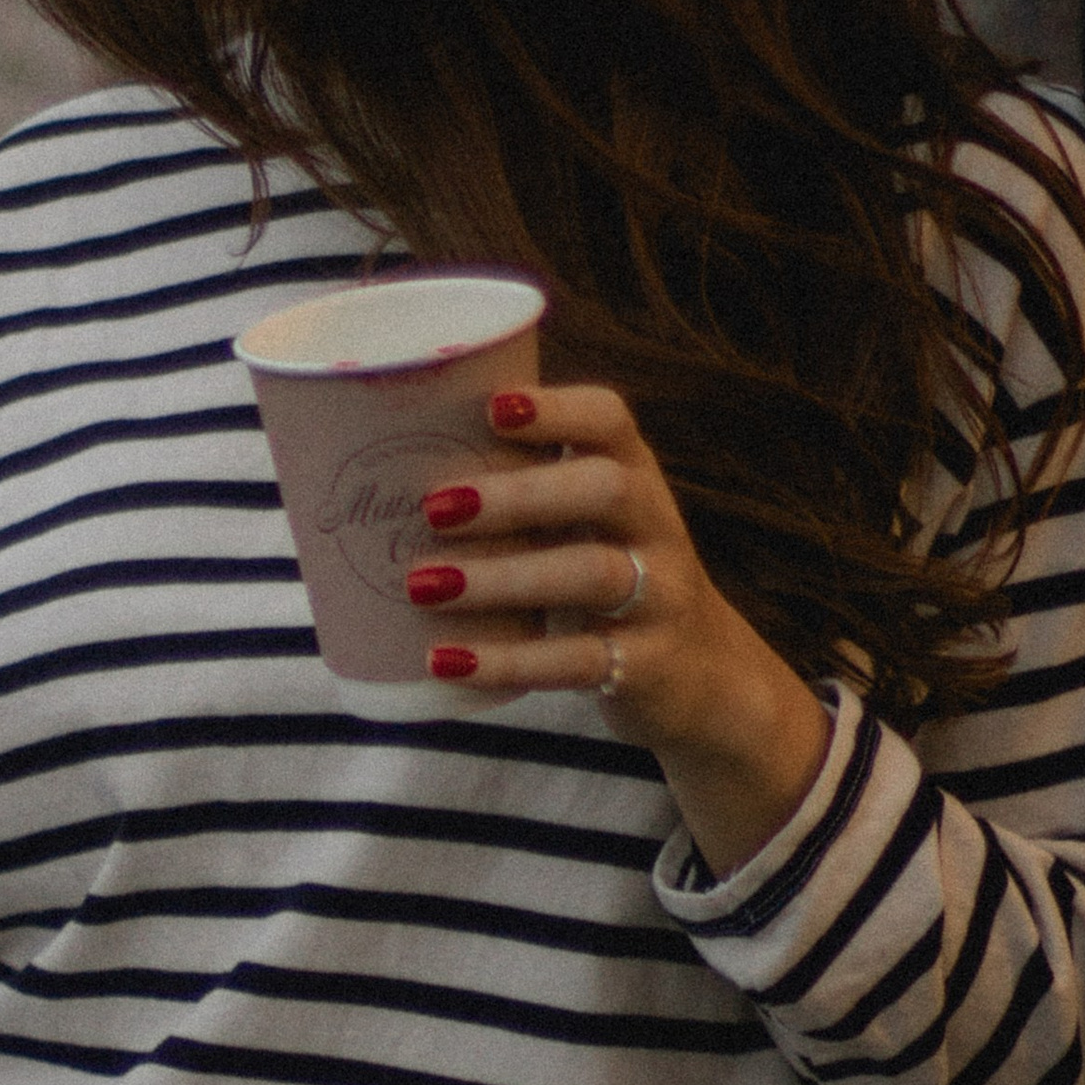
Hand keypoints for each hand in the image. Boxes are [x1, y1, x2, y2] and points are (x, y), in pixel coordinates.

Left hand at [404, 383, 832, 877]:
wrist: (701, 677)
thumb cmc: (608, 580)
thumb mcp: (585, 528)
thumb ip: (522, 494)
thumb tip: (383, 468)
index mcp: (634, 478)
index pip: (611, 422)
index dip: (557, 409)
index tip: (492, 407)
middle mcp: (656, 528)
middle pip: (605, 489)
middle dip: (519, 495)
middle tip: (433, 507)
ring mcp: (659, 597)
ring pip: (591, 573)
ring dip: (502, 577)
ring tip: (422, 585)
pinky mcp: (646, 665)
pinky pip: (578, 661)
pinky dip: (509, 661)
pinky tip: (446, 662)